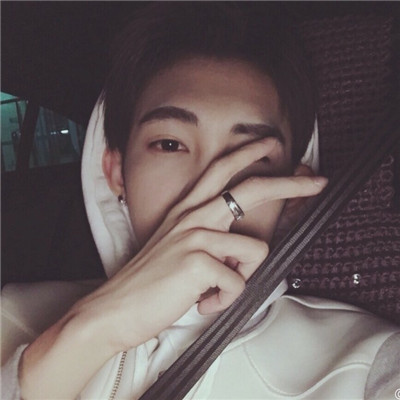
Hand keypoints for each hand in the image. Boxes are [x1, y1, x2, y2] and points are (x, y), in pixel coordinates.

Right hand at [20, 137, 326, 398]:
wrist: (116, 308)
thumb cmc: (150, 281)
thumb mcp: (177, 248)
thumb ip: (209, 240)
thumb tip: (239, 248)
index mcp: (187, 210)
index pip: (221, 169)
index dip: (248, 153)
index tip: (272, 144)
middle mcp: (193, 216)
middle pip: (250, 188)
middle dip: (288, 182)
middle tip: (315, 181)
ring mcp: (195, 237)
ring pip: (255, 250)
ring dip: (239, 278)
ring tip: (212, 289)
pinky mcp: (197, 262)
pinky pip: (237, 284)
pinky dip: (223, 301)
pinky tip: (202, 301)